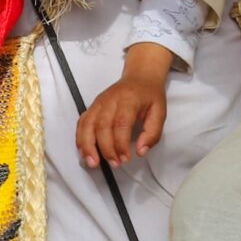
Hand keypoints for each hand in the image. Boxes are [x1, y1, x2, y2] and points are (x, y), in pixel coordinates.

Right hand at [78, 44, 171, 167]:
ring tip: (93, 162)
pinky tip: (84, 151)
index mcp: (128, 99)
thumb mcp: (160, 113)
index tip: (125, 159)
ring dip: (88, 145)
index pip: (121, 123)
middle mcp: (110, 100)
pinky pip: (82, 122)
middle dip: (106, 148)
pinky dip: (80, 138)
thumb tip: (140, 151)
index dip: (121, 144)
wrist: (140, 76)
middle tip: (114, 163)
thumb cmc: (150, 96)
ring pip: (87, 124)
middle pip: (101, 125)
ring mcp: (98, 103)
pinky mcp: (92, 106)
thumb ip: (152, 133)